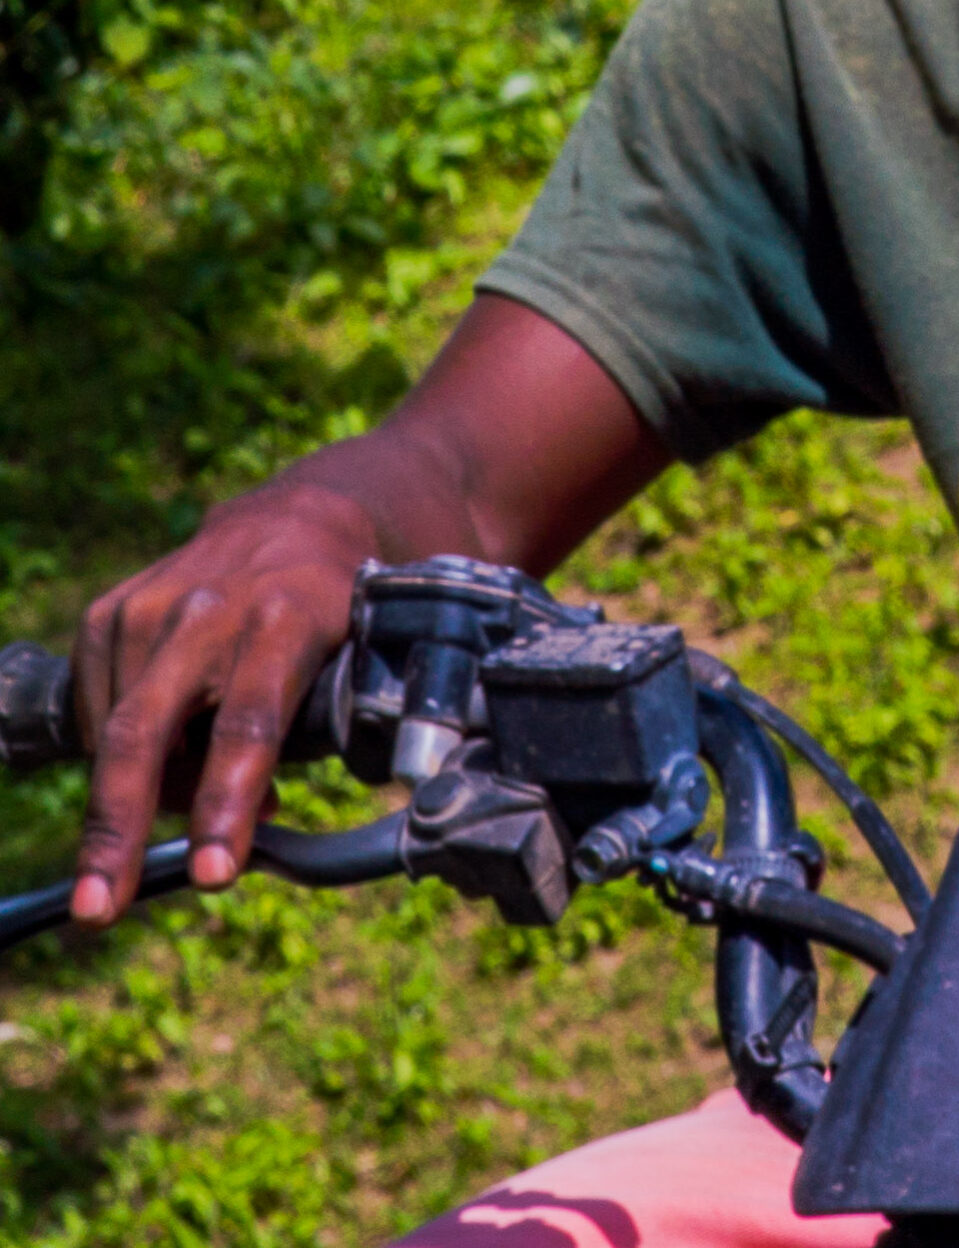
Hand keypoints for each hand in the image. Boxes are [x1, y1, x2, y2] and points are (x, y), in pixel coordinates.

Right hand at [65, 294, 670, 923]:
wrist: (336, 500)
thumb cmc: (380, 589)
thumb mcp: (403, 641)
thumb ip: (387, 715)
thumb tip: (407, 809)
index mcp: (298, 610)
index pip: (253, 721)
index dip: (229, 800)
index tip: (215, 871)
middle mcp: (218, 601)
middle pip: (149, 731)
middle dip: (116, 831)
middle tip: (103, 909)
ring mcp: (163, 598)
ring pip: (117, 725)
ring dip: (128, 797)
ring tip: (178, 827)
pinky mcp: (123, 603)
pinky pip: (98, 699)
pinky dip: (113, 747)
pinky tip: (160, 762)